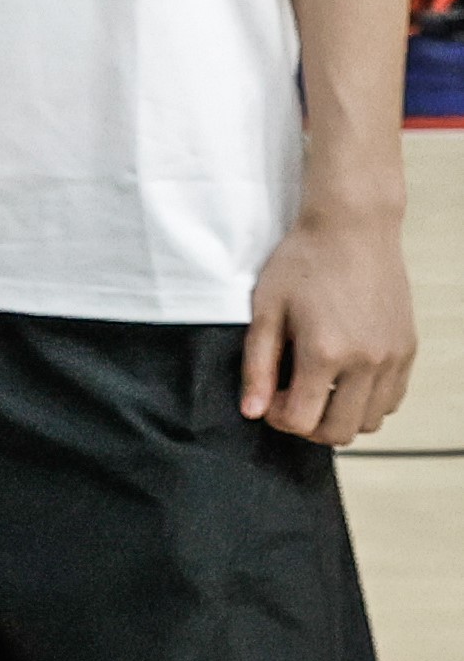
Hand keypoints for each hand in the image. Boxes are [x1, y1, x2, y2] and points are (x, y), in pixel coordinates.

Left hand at [248, 213, 416, 446]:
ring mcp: (393, 357)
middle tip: (291, 396)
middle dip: (308, 425)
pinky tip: (345, 377)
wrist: (353, 228)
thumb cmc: (303, 262)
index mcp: (326, 353)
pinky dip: (367, 401)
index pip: (302, 422)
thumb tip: (252, 412)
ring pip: (371, 421)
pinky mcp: (408, 349)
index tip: (269, 397)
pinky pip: (392, 399)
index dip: (278, 418)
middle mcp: (367, 362)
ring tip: (319, 386)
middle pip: (340, 432)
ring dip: (341, 416)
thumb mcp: (266, 310)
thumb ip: (258, 365)